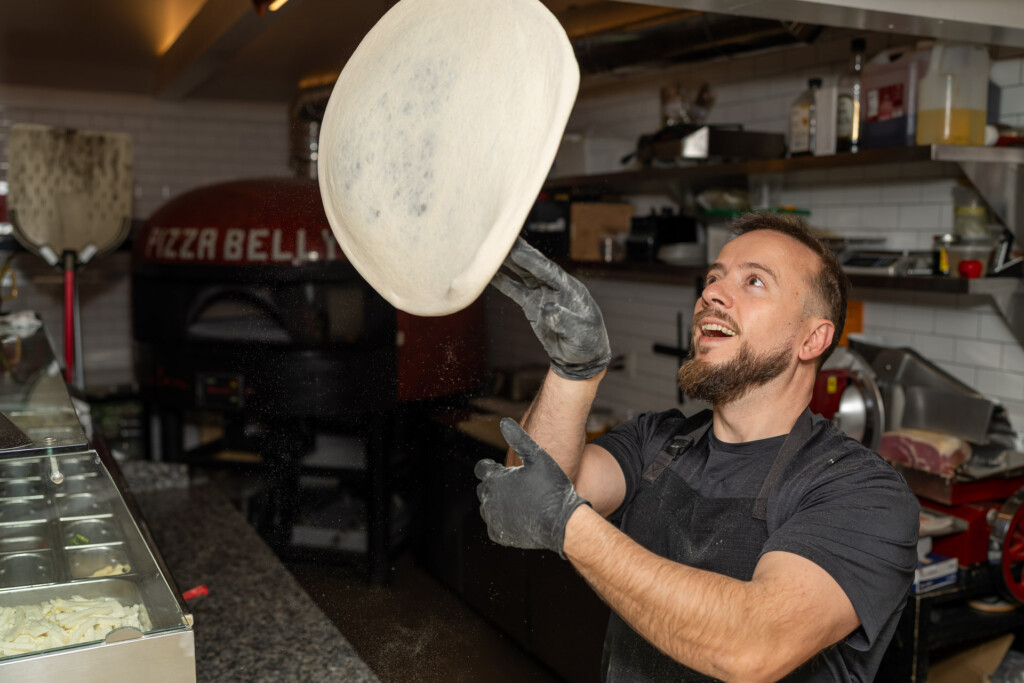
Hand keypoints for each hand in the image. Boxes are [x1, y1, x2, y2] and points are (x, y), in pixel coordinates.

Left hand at [474, 418, 589, 557]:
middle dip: (495, 485)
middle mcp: (489, 499)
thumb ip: (519, 438)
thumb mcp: (538, 457)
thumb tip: (504, 421)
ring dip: (497, 502)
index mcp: (495, 479)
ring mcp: (493, 518)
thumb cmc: (552, 487)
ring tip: (518, 500)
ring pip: (487, 507)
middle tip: (515, 485)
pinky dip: (502, 519)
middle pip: (484, 488)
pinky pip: (493, 524)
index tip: (501, 468)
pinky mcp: (499, 534)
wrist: (562, 522)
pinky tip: (517, 513)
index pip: (482, 469)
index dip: (491, 467)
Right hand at [491, 237, 610, 379]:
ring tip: (492, 248)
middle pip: (534, 266)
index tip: (518, 251)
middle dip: (519, 251)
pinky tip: (490, 273)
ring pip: (523, 273)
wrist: (581, 357)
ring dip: (508, 261)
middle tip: (501, 236)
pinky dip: (503, 282)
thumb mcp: (579, 333)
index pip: (549, 271)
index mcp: (570, 288)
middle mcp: (555, 286)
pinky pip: (515, 290)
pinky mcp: (532, 305)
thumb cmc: (586, 343)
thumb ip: (563, 320)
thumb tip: (547, 309)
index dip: (533, 262)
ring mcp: (543, 294)